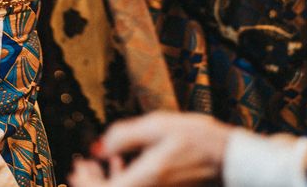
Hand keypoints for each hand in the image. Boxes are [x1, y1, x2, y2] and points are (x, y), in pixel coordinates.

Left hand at [69, 111, 231, 186]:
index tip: (77, 167)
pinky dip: (124, 181)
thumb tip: (99, 146)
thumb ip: (125, 135)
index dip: (84, 183)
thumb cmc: (198, 139)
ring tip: (100, 162)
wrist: (229, 157)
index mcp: (145, 180)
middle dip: (92, 182)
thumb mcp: (159, 125)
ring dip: (107, 181)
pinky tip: (124, 164)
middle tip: (82, 165)